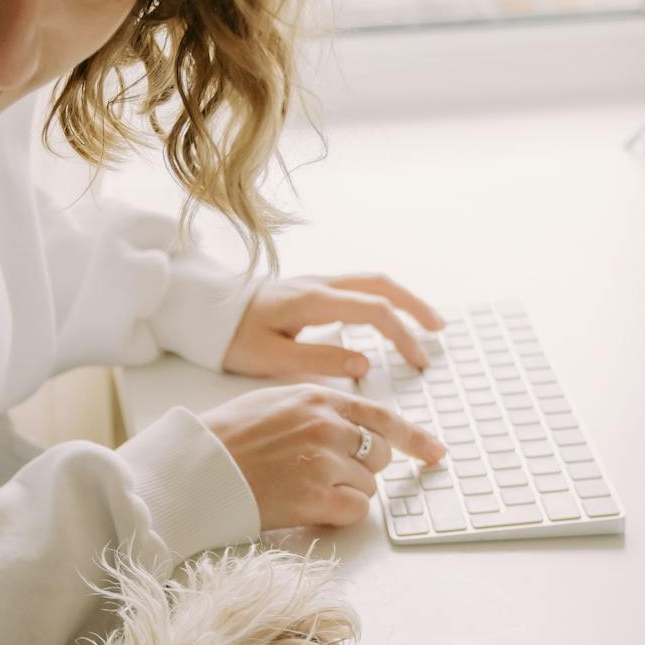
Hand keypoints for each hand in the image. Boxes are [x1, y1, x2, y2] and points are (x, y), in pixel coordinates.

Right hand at [203, 384, 446, 531]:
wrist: (197, 467)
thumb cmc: (230, 436)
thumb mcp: (279, 401)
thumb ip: (321, 407)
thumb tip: (356, 426)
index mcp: (321, 399)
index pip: (385, 418)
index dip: (417, 439)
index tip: (436, 453)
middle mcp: (328, 427)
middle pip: (381, 456)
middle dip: (362, 468)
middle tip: (325, 474)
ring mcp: (322, 462)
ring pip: (368, 487)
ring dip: (344, 492)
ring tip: (304, 487)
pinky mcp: (313, 498)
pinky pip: (354, 511)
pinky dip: (338, 513)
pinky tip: (310, 506)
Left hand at [221, 273, 446, 378]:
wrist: (206, 313)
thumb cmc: (234, 338)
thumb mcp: (272, 358)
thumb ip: (319, 360)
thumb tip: (364, 362)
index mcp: (313, 301)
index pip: (373, 310)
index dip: (402, 335)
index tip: (418, 361)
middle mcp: (320, 284)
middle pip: (381, 285)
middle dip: (414, 306)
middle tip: (438, 331)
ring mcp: (317, 283)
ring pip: (372, 282)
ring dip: (402, 299)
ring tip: (424, 324)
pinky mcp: (312, 289)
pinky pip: (357, 288)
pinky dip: (382, 300)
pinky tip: (389, 319)